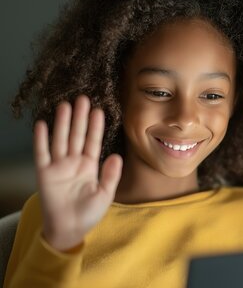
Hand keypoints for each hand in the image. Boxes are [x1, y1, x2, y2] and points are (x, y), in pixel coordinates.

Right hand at [34, 95, 121, 251]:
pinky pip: (42, 154)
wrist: (69, 229)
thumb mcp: (105, 194)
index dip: (95, 126)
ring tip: (65, 105)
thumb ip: (110, 175)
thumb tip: (116, 156)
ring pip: (60, 140)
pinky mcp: (44, 174)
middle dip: (79, 118)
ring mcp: (58, 166)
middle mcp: (74, 162)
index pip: (93, 141)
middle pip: (77, 135)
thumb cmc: (89, 213)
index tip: (98, 110)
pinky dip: (41, 140)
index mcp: (90, 166)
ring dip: (62, 123)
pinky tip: (42, 124)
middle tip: (82, 98)